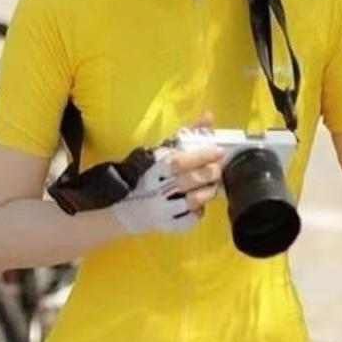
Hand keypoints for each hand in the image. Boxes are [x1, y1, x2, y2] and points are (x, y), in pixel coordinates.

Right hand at [111, 111, 223, 235]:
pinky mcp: (167, 225)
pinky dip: (200, 209)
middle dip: (209, 172)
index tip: (217, 151)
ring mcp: (162, 209)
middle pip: (190, 180)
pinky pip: (191, 218)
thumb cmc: (145, 173)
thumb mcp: (161, 150)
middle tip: (216, 168)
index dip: (202, 155)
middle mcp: (157, 188)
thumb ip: (186, 134)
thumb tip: (208, 116)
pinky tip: (199, 202)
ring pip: (193, 200)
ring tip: (211, 185)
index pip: (180, 160)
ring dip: (208, 190)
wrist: (124, 206)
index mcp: (154, 166)